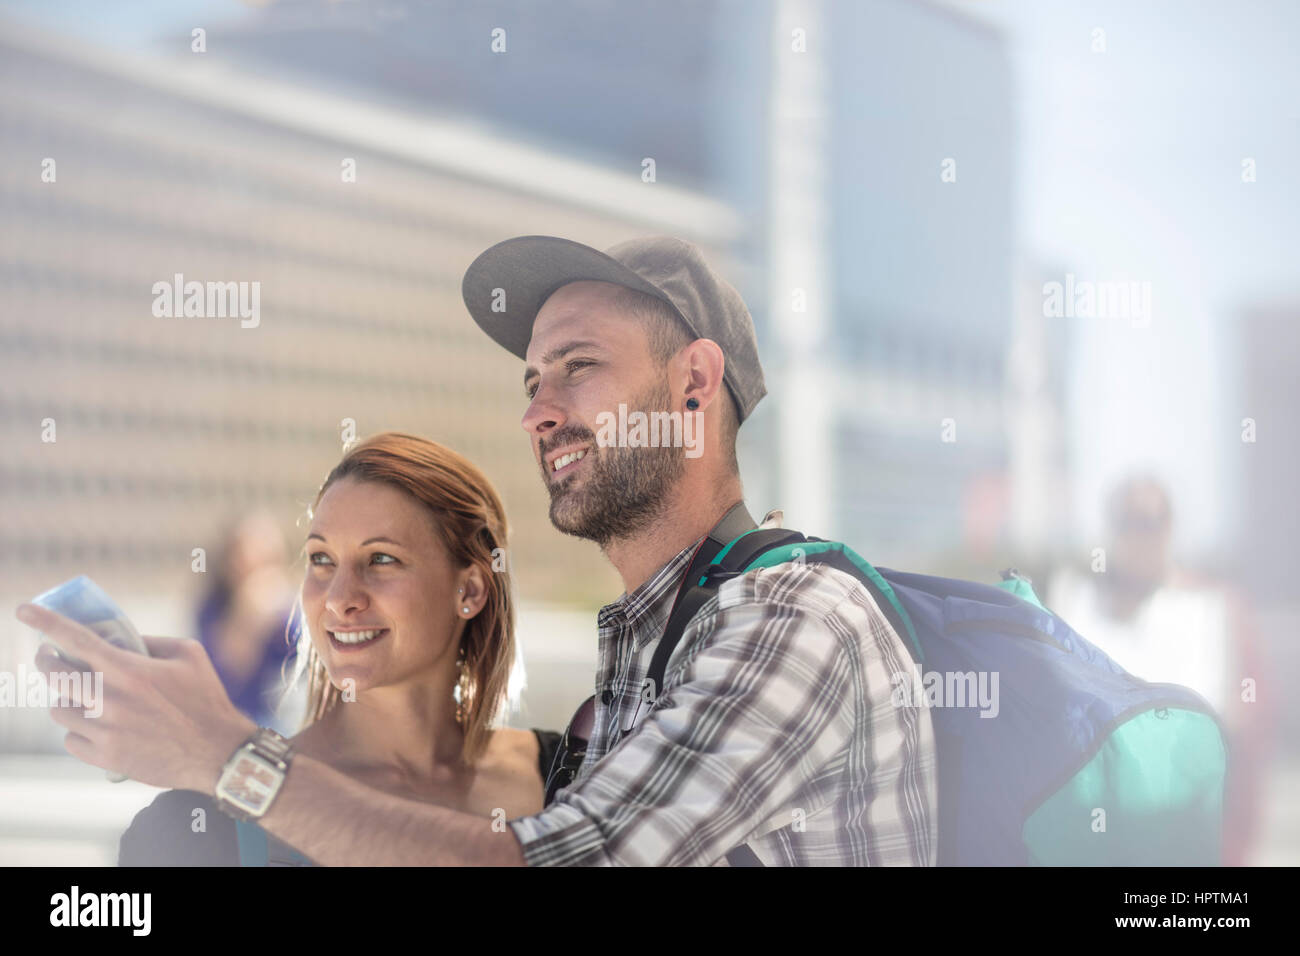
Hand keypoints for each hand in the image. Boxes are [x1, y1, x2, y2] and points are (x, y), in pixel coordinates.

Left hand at [17, 603, 257, 792]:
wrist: (216, 751)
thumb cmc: (206, 699)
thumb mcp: (189, 654)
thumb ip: (151, 642)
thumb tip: (120, 639)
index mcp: (130, 669)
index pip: (76, 639)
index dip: (46, 622)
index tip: (23, 610)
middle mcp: (110, 699)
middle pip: (55, 675)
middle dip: (47, 661)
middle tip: (52, 657)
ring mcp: (105, 730)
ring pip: (59, 709)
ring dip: (67, 699)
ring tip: (86, 698)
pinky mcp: (105, 757)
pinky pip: (70, 739)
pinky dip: (78, 731)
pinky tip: (98, 727)